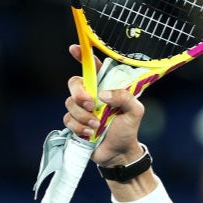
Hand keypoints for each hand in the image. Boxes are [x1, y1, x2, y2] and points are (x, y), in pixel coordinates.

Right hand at [63, 45, 145, 166]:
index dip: (83, 57)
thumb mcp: (135, 112)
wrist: (119, 153)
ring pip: (69, 103)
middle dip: (79, 93)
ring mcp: (82, 109)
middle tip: (91, 105)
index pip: (94, 68)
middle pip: (74, 83)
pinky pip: (68, 119)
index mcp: (107, 88)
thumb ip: (124, 97)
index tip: (74, 49)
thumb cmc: (128, 129)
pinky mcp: (74, 122)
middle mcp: (92, 95)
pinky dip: (79, 127)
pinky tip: (91, 134)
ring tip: (97, 126)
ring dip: (83, 116)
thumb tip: (102, 94)